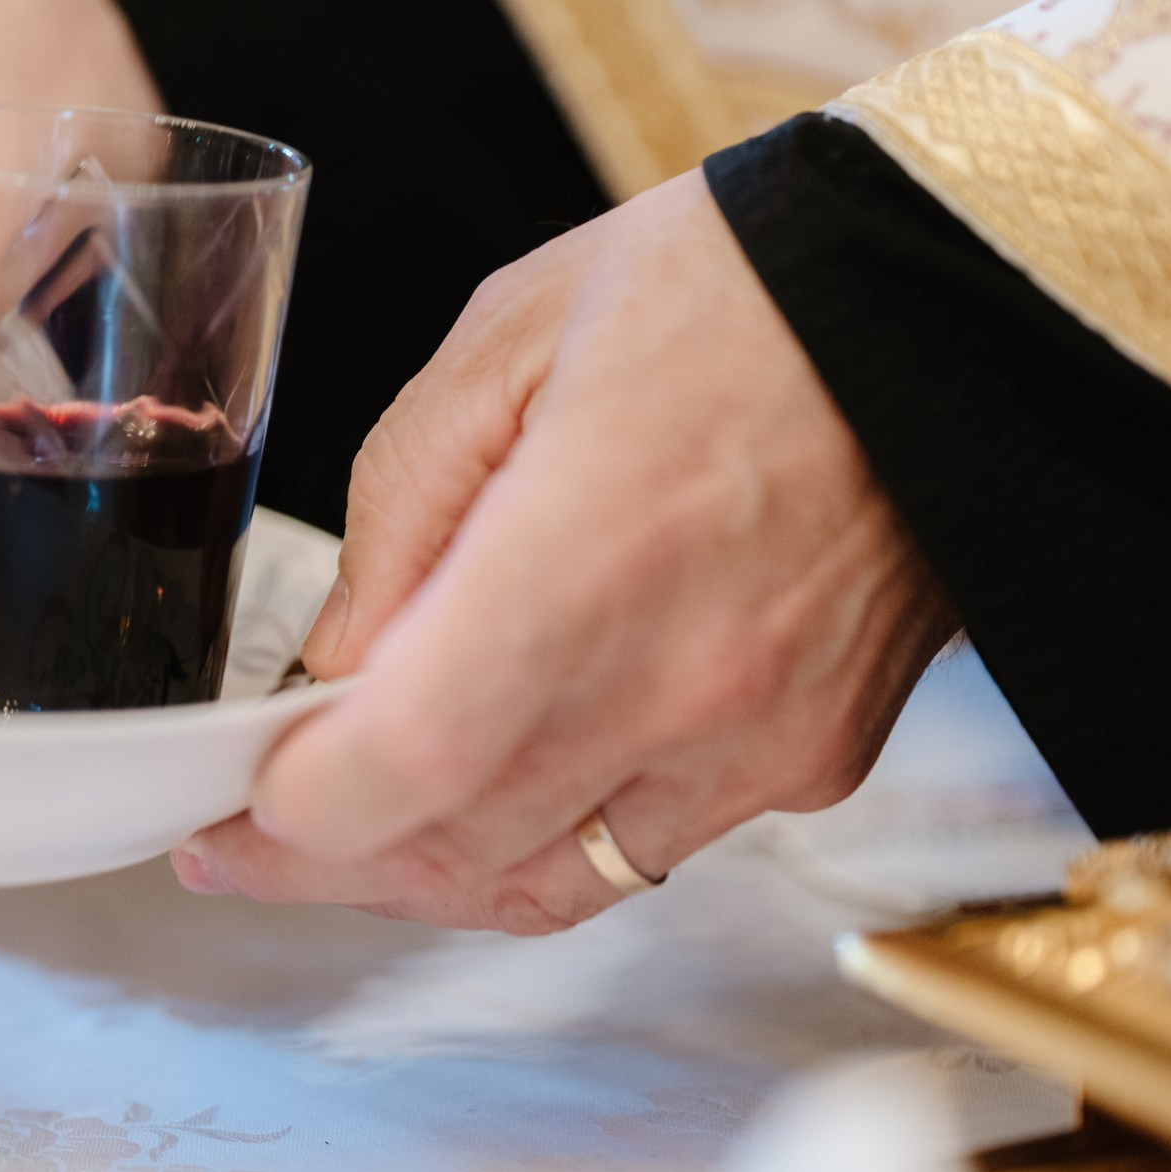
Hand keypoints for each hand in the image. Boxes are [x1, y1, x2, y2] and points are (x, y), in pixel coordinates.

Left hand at [174, 171, 956, 931]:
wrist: (946, 307)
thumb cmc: (725, 289)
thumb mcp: (506, 347)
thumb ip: (398, 522)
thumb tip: (331, 673)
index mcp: (588, 553)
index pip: (406, 761)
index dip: (294, 813)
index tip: (225, 805)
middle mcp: (682, 680)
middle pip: (453, 848)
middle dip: (323, 857)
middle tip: (243, 835)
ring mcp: (758, 741)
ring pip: (544, 882)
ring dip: (426, 871)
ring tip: (349, 830)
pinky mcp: (812, 762)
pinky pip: (640, 854)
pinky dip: (542, 845)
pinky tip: (489, 794)